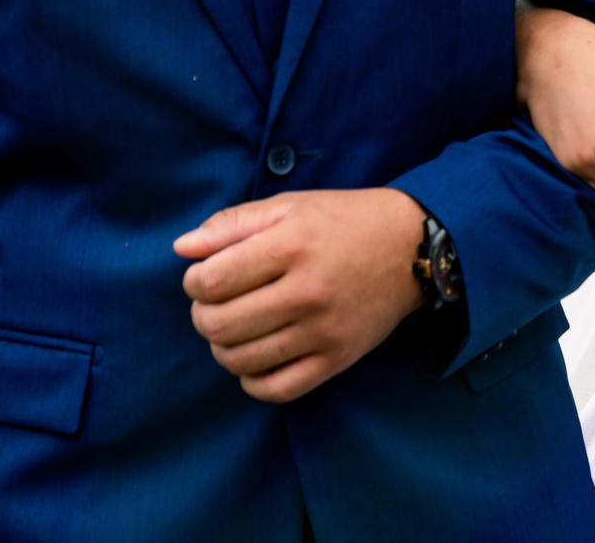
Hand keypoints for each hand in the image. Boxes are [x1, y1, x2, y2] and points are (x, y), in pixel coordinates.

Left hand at [175, 188, 426, 403]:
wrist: (412, 248)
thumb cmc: (345, 220)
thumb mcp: (290, 205)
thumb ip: (233, 224)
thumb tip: (181, 248)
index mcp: (291, 246)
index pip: (210, 281)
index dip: (194, 282)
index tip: (206, 276)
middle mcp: (307, 292)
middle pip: (219, 325)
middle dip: (203, 316)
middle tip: (216, 304)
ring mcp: (323, 331)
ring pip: (240, 360)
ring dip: (223, 347)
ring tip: (235, 327)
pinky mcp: (337, 359)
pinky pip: (276, 390)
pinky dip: (252, 381)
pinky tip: (256, 356)